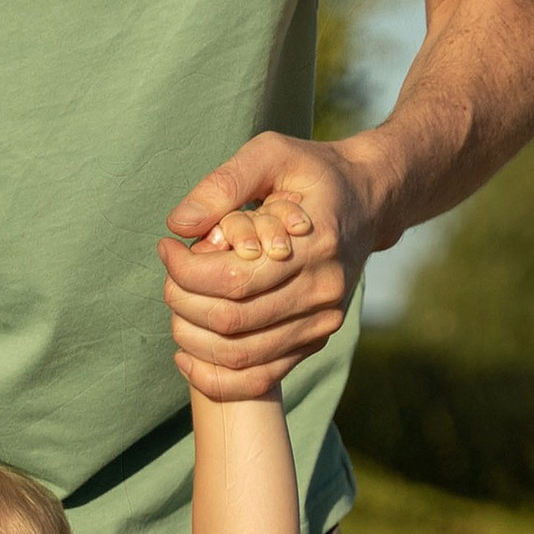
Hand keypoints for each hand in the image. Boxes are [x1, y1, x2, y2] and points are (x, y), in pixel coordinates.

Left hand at [158, 134, 382, 402]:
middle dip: (183, 301)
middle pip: (232, 320)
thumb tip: (179, 224)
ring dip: (191, 339)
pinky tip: (187, 357)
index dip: (186, 270)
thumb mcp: (272, 153)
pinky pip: (259, 379)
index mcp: (316, 245)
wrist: (367, 201)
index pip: (234, 279)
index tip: (167, 247)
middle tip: (169, 277)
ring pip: (239, 354)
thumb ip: (224, 183)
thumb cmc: (312, 174)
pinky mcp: (314, 342)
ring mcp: (321, 323)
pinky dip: (215, 378)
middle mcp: (323, 291)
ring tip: (175, 307)